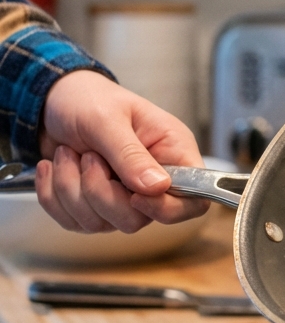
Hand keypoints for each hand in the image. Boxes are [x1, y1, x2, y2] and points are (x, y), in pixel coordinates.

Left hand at [36, 70, 208, 233]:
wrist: (52, 102)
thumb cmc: (88, 98)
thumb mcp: (107, 119)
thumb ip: (131, 154)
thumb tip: (157, 187)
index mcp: (172, 153)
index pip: (193, 201)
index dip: (167, 209)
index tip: (135, 195)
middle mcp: (152, 180)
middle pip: (139, 219)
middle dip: (100, 193)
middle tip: (88, 156)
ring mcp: (122, 197)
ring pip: (104, 223)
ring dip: (71, 190)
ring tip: (66, 154)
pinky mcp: (93, 206)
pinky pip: (75, 222)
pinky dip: (54, 197)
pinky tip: (52, 168)